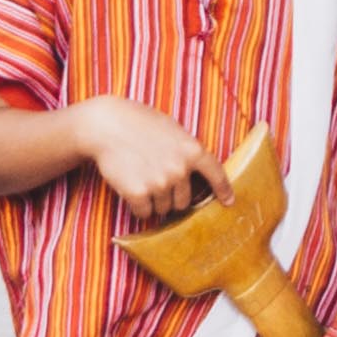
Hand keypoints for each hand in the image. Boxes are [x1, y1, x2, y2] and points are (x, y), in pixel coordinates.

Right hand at [82, 98, 224, 219]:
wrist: (107, 125)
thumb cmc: (140, 124)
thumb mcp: (173, 130)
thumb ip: (186, 152)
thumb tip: (195, 176)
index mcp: (192, 149)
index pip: (216, 174)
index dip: (223, 190)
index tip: (229, 202)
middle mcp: (180, 169)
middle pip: (184, 201)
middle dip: (172, 196)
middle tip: (156, 179)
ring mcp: (159, 182)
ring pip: (163, 209)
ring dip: (153, 200)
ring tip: (140, 176)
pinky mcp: (138, 194)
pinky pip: (144, 213)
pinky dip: (138, 206)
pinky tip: (130, 186)